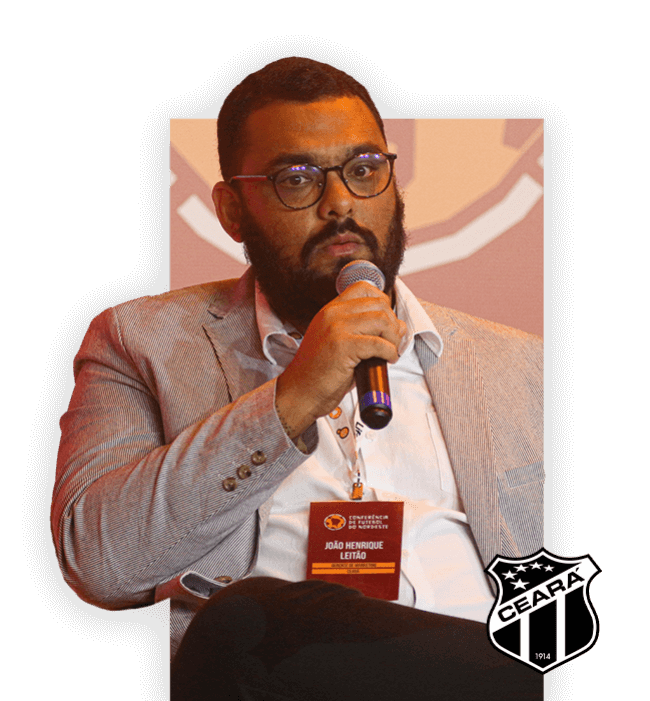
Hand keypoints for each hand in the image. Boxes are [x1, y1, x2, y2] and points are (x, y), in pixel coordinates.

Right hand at [275, 281, 406, 437]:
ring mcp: (337, 329)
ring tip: (389, 352)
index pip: (364, 288)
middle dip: (393, 324)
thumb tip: (400, 326)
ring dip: (393, 338)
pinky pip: (379, 343)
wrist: (299, 393)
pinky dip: (390, 352)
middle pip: (379, 304)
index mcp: (330, 310)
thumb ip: (366, 331)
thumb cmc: (320, 373)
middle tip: (391, 342)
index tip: (385, 323)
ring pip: (383, 320)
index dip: (382, 303)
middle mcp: (333, 314)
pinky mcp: (343, 347)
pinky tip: (386, 360)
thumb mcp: (340, 343)